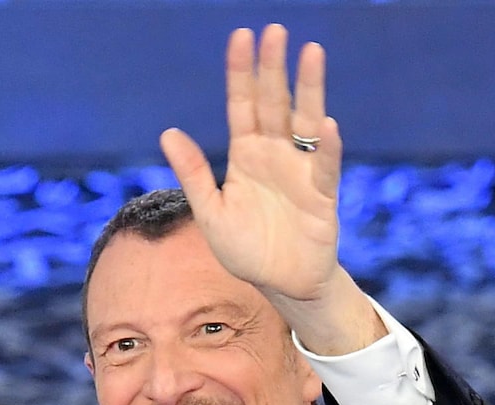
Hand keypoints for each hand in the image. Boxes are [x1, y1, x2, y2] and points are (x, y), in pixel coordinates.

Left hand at [160, 27, 383, 354]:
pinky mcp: (322, 195)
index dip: (241, 73)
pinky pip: (324, 166)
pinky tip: (325, 124)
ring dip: (308, 88)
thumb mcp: (210, 212)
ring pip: (306, 121)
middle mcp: (276, 154)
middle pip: (275, 103)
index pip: (242, 105)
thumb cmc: (245, 248)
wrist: (280, 283)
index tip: (241, 37)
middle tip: (275, 31)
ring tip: (310, 53)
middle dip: (273, 68)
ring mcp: (302, 170)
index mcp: (246, 156)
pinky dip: (326, 147)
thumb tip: (168, 132)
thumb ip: (193, 173)